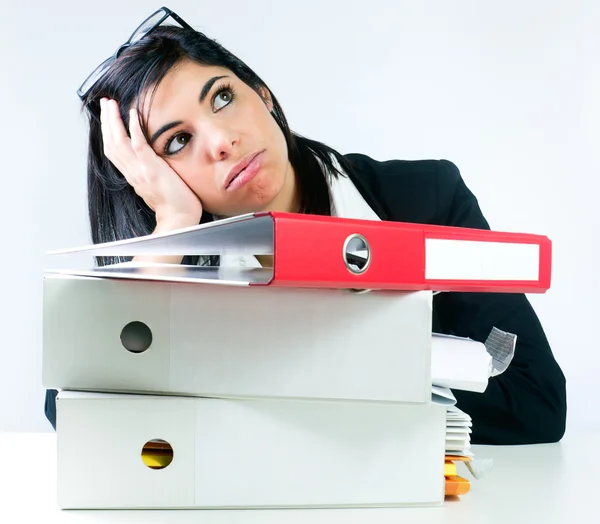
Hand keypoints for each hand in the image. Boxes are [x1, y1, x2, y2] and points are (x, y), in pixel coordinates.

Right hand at [99, 98, 202, 228]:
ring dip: (113, 121)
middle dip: (106, 121)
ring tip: (111, 104)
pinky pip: (138, 145)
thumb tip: (153, 162)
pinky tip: (132, 114)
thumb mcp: (158, 186)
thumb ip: (151, 172)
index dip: (108, 133)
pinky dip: (134, 128)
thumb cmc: (175, 206)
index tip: (107, 117)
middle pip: (111, 143)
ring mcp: (141, 171)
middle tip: (104, 103)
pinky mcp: (152, 170)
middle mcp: (132, 173)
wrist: (180, 220)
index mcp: (133, 176)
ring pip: (119, 142)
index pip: (114, 151)